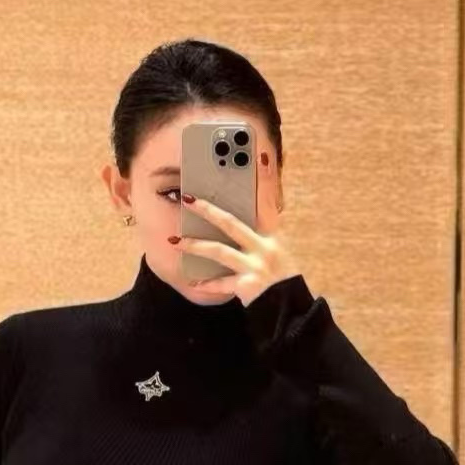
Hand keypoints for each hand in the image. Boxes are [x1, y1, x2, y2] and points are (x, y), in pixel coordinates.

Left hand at [177, 154, 301, 306]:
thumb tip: (233, 222)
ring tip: (176, 241)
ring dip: (195, 245)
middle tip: (187, 199)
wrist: (289, 309)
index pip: (268, 201)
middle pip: (231, 222)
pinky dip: (207, 284)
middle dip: (207, 209)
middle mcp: (265, 247)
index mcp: (272, 236)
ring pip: (219, 251)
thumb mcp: (276, 253)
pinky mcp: (247, 285)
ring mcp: (256, 266)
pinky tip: (193, 283)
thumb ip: (258, 237)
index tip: (260, 155)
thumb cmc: (279, 280)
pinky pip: (221, 283)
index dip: (266, 178)